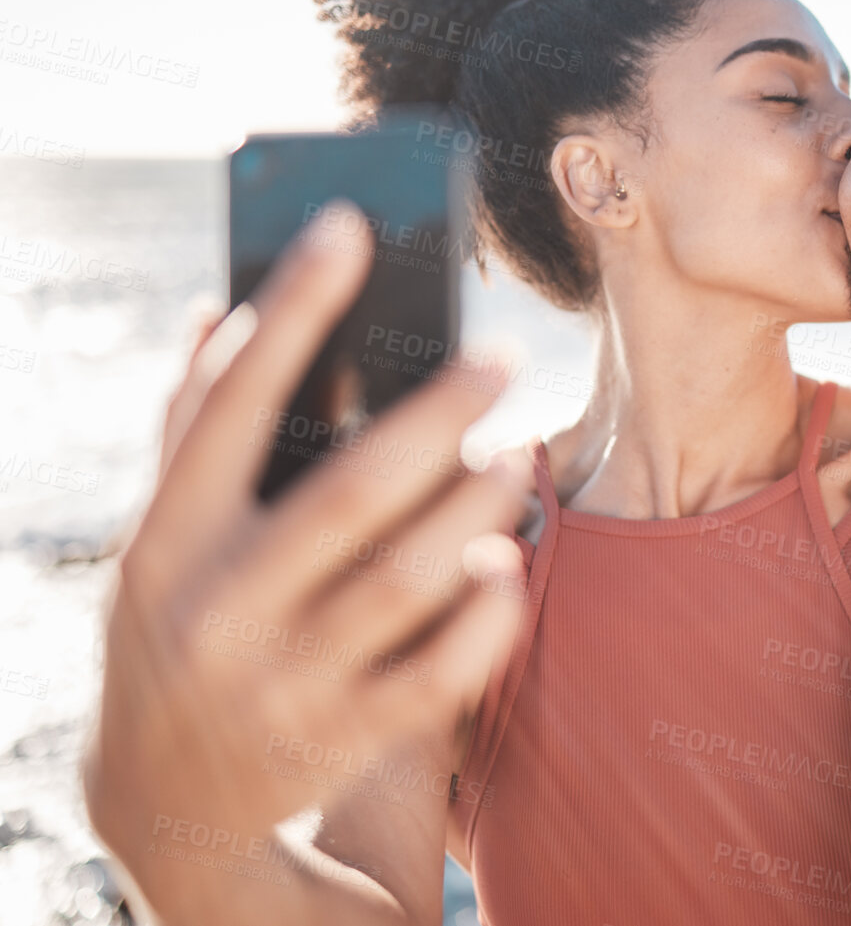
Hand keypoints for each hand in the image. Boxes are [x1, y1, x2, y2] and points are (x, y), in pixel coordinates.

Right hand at [84, 200, 531, 872]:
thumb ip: (194, 429)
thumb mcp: (160, 537)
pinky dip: (482, 617)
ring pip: (402, 583)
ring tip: (517, 452)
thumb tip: (229, 302)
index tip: (351, 225)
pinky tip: (510, 563)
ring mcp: (283, 682)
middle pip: (347, 494)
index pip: (228, 405)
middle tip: (502, 358)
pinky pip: (435, 676)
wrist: (167, 797)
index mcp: (165, 538)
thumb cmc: (181, 621)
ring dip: (475, 509)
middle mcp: (218, 608)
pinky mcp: (342, 739)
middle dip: (434, 417)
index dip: (293, 308)